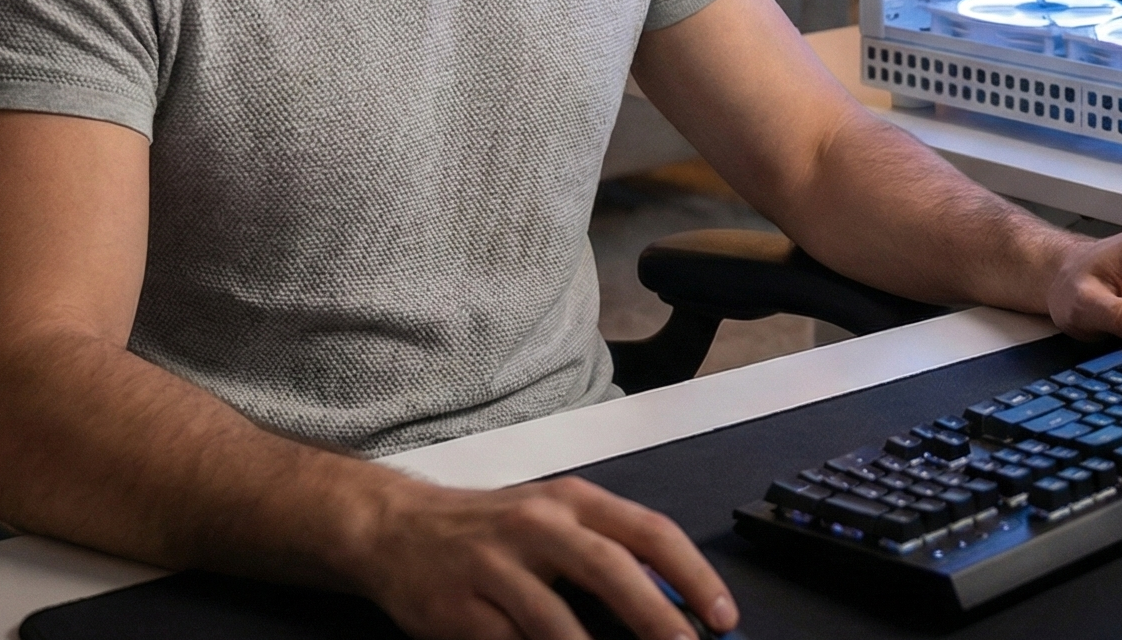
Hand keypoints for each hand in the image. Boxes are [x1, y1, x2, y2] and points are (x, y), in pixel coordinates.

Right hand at [357, 474, 735, 639]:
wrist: (397, 527)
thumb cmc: (491, 528)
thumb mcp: (553, 520)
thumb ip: (606, 552)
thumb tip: (672, 605)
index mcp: (573, 500)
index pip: (647, 530)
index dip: (691, 573)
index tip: (723, 616)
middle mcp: (538, 522)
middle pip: (609, 568)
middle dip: (655, 617)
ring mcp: (496, 565)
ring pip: (556, 620)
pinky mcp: (460, 607)